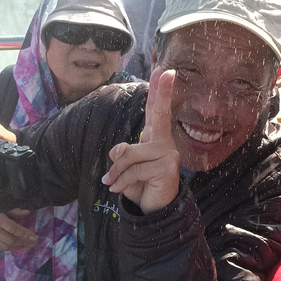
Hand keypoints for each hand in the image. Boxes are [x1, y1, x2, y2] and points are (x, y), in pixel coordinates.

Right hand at [0, 208, 36, 251]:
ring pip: (5, 246)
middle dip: (23, 242)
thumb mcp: (3, 205)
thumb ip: (15, 210)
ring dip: (17, 247)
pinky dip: (8, 248)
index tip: (33, 237)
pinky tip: (16, 246)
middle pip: (10, 240)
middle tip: (32, 243)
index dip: (24, 234)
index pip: (14, 229)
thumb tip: (27, 213)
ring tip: (26, 245)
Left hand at [101, 68, 179, 213]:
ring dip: (116, 171)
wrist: (152, 211)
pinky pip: (134, 169)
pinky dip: (121, 181)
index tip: (164, 70)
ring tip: (112, 182)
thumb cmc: (139, 185)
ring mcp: (167, 154)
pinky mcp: (167, 168)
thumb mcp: (124, 167)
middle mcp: (163, 142)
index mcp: (153, 137)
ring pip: (129, 153)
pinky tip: (119, 189)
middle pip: (159, 113)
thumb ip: (121, 153)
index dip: (159, 90)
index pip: (154, 110)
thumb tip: (119, 151)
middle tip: (166, 70)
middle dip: (162, 91)